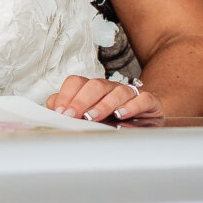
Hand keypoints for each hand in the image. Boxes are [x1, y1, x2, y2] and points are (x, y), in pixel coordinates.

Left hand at [46, 75, 162, 121]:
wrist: (145, 120)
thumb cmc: (112, 119)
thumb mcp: (88, 115)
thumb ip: (68, 108)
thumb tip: (53, 105)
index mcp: (93, 89)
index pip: (77, 82)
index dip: (67, 96)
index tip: (60, 113)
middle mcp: (110, 88)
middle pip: (95, 85)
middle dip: (81, 101)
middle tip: (73, 116)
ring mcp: (130, 94)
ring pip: (118, 91)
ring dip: (103, 105)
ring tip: (92, 117)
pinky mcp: (148, 103)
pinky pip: (142, 99)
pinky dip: (131, 106)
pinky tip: (121, 114)